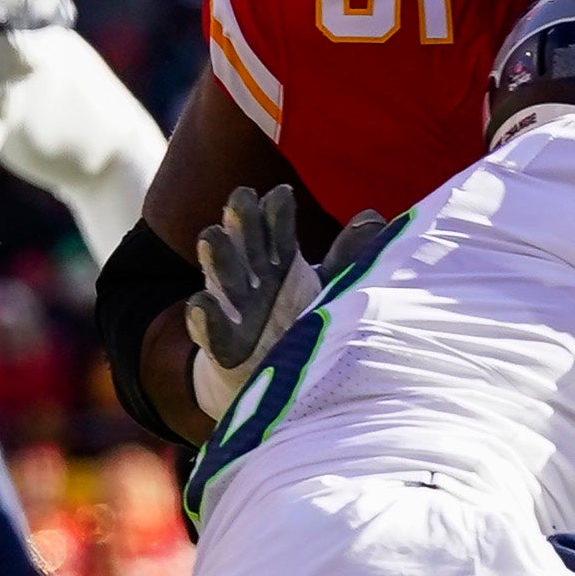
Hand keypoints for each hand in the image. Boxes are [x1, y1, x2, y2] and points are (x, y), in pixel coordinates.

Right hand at [187, 191, 387, 418]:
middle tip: (242, 197)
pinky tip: (201, 303)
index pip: (275, 232)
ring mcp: (234, 311)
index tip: (281, 193)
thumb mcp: (326, 288)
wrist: (271, 383)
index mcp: (278, 265)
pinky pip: (209, 330)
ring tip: (214, 235)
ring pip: (221, 278)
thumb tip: (373, 215)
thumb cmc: (298, 324)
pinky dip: (205, 318)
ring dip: (217, 257)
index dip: (276, 213)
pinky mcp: (223, 348)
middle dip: (241, 221)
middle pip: (244, 244)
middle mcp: (252, 281)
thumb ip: (347, 256)